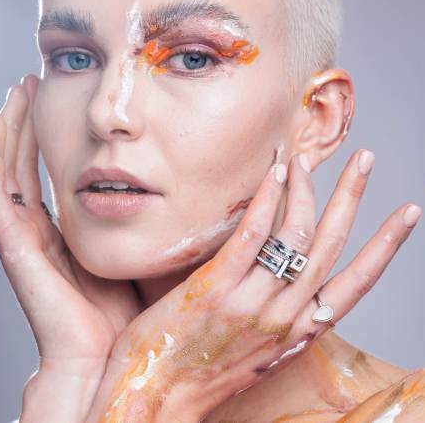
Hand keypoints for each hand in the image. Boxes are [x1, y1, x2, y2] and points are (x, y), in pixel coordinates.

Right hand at [0, 75, 140, 420]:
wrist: (104, 358)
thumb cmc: (128, 313)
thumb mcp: (142, 257)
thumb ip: (152, 227)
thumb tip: (186, 195)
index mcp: (69, 236)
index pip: (56, 178)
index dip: (56, 141)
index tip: (69, 105)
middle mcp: (43, 231)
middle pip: (31, 166)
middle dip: (33, 124)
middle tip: (38, 84)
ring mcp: (25, 237)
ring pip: (10, 170)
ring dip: (14, 128)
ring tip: (21, 88)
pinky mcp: (16, 244)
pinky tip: (2, 120)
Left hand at [86, 149, 420, 422]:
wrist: (157, 397)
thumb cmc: (204, 372)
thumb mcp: (258, 351)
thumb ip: (280, 317)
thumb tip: (291, 284)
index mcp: (298, 330)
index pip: (357, 283)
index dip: (386, 246)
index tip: (405, 213)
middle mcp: (283, 314)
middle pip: (330, 245)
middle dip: (353, 198)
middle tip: (366, 159)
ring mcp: (250, 299)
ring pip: (295, 234)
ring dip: (306, 189)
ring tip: (307, 159)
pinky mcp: (216, 287)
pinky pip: (252, 235)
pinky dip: (269, 200)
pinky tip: (276, 173)